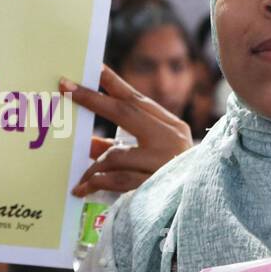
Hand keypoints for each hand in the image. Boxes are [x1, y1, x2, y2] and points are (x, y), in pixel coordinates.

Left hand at [60, 65, 192, 196]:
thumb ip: (118, 145)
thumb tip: (85, 140)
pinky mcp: (155, 184)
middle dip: (93, 100)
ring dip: (93, 166)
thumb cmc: (169, 176)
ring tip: (78, 178)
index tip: (93, 66)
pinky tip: (82, 189)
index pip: (136, 99)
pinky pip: (118, 180)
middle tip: (66, 89)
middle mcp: (168, 138)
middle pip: (124, 112)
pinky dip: (98, 183)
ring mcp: (162, 161)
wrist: (204, 205)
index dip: (112, 82)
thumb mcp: (149, 154)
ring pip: (116, 154)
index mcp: (169, 125)